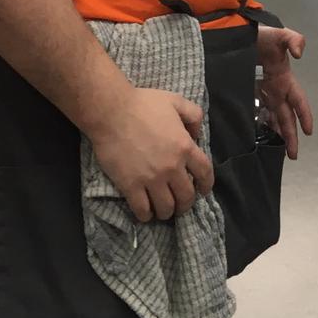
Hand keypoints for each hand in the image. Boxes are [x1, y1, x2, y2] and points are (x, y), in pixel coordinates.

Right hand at [87, 86, 213, 222]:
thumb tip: (196, 135)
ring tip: (163, 210)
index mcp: (185, 147)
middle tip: (180, 204)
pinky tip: (145, 213)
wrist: (111, 112)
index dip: (206, 185)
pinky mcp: (131, 186)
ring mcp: (151, 179)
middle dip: (186, 204)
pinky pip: (142, 210)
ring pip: (166, 208)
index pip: (205, 173)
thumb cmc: (143, 104)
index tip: (203, 191)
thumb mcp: (176, 101)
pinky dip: (146, 215)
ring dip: (167, 212)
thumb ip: (193, 115)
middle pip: (186, 196)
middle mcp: (172, 167)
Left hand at [256, 25, 314, 159]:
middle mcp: (277, 89)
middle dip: (292, 134)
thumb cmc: (262, 35)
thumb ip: (293, 39)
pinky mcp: (251, 91)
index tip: (309, 132)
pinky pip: (259, 111)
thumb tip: (300, 54)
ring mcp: (265, 91)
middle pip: (287, 116)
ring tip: (281, 152)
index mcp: (285, 79)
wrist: (239, 33)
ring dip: (279, 133)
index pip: (298, 100)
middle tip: (294, 155)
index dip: (304, 115)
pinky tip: (260, 136)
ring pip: (274, 117)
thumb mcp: (280, 34)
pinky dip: (263, 124)